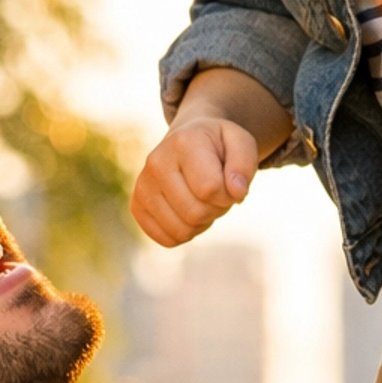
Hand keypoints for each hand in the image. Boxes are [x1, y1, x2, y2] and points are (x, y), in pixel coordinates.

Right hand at [132, 118, 257, 246]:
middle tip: (216, 193)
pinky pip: (167, 240)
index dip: (229, 195)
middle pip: (195, 213)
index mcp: (183, 142)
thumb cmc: (218, 146)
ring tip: (202, 200)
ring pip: (181, 231)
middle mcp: (156, 162)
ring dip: (202, 223)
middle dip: (216, 210)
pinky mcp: (137, 206)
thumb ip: (245, 164)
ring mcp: (142, 185)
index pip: (210, 189)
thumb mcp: (241, 143)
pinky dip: (185, 233)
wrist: (188, 142)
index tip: (230, 183)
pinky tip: (187, 211)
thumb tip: (236, 191)